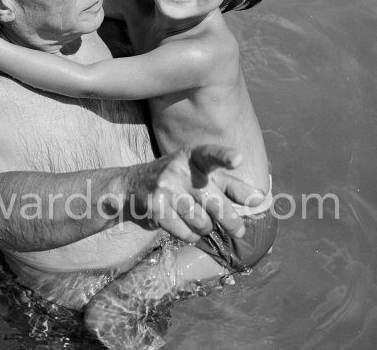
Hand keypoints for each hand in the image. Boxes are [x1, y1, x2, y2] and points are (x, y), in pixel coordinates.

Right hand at [126, 145, 263, 242]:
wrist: (132, 185)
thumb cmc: (177, 179)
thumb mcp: (198, 172)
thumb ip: (227, 182)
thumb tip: (259, 199)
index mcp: (193, 156)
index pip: (212, 155)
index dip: (225, 157)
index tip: (237, 158)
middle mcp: (179, 169)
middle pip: (216, 203)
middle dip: (232, 222)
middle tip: (239, 232)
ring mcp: (166, 187)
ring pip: (203, 222)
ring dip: (205, 228)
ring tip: (197, 220)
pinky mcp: (156, 207)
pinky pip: (186, 232)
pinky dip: (190, 235)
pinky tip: (183, 226)